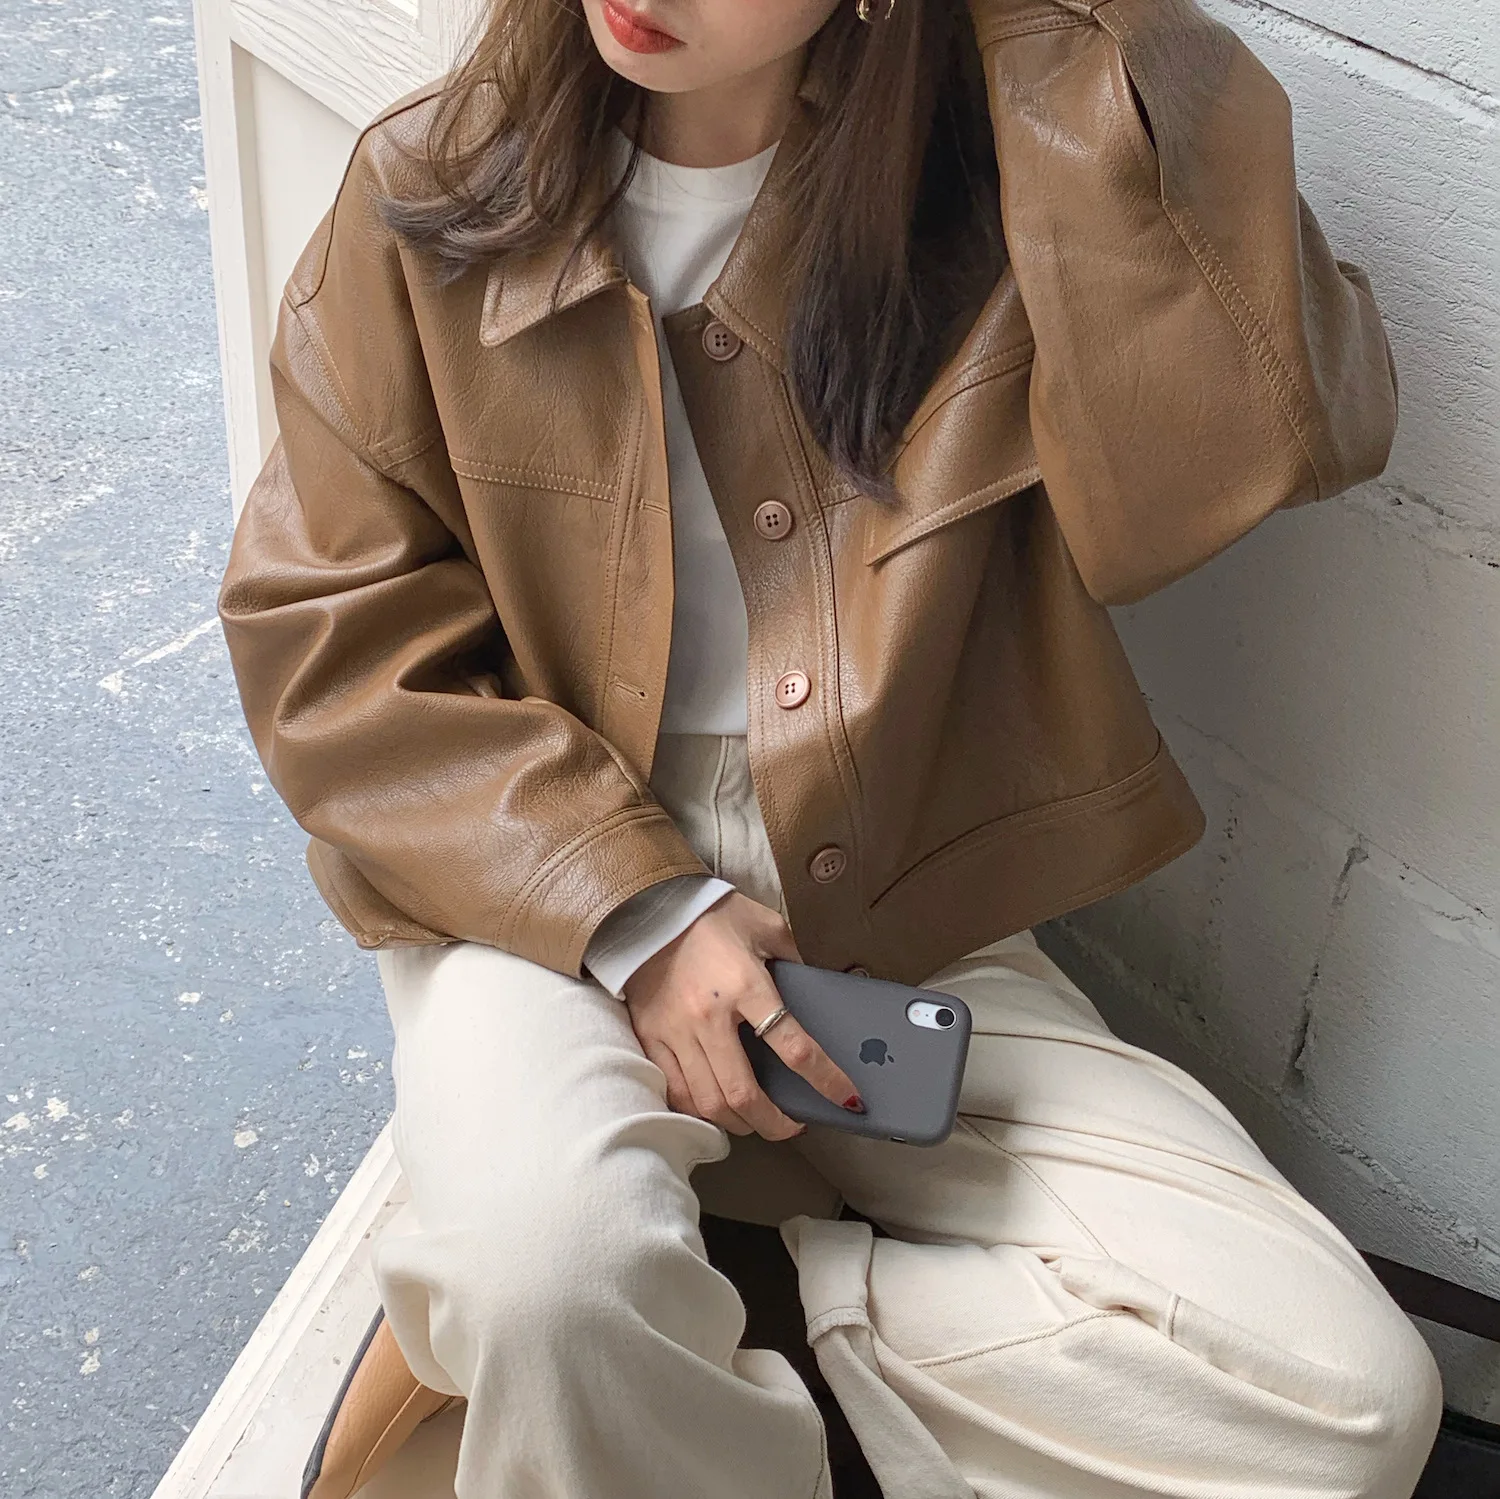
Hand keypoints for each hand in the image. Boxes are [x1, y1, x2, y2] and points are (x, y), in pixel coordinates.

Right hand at [623, 891, 861, 1141]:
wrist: (646, 908)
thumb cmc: (711, 915)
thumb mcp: (765, 926)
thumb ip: (793, 959)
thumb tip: (813, 990)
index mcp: (745, 984)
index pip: (793, 1046)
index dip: (826, 1080)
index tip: (847, 1099)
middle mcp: (709, 1015)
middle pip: (744, 1093)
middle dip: (775, 1123)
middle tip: (792, 1126)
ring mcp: (675, 1031)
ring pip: (708, 1101)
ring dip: (739, 1122)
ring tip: (756, 1120)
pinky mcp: (650, 1037)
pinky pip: (675, 1090)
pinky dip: (699, 1110)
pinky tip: (717, 1108)